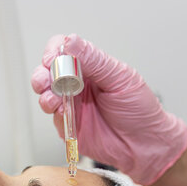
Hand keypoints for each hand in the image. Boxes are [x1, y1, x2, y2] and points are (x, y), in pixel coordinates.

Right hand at [31, 34, 186, 184]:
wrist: (145, 145)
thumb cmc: (140, 110)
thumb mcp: (120, 78)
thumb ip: (95, 61)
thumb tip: (71, 41)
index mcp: (92, 67)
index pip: (64, 51)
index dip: (54, 52)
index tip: (52, 60)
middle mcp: (78, 84)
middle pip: (48, 72)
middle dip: (41, 75)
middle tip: (45, 81)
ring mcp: (72, 105)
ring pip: (46, 94)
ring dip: (45, 95)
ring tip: (54, 99)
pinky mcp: (69, 126)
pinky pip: (54, 117)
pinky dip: (55, 114)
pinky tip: (65, 112)